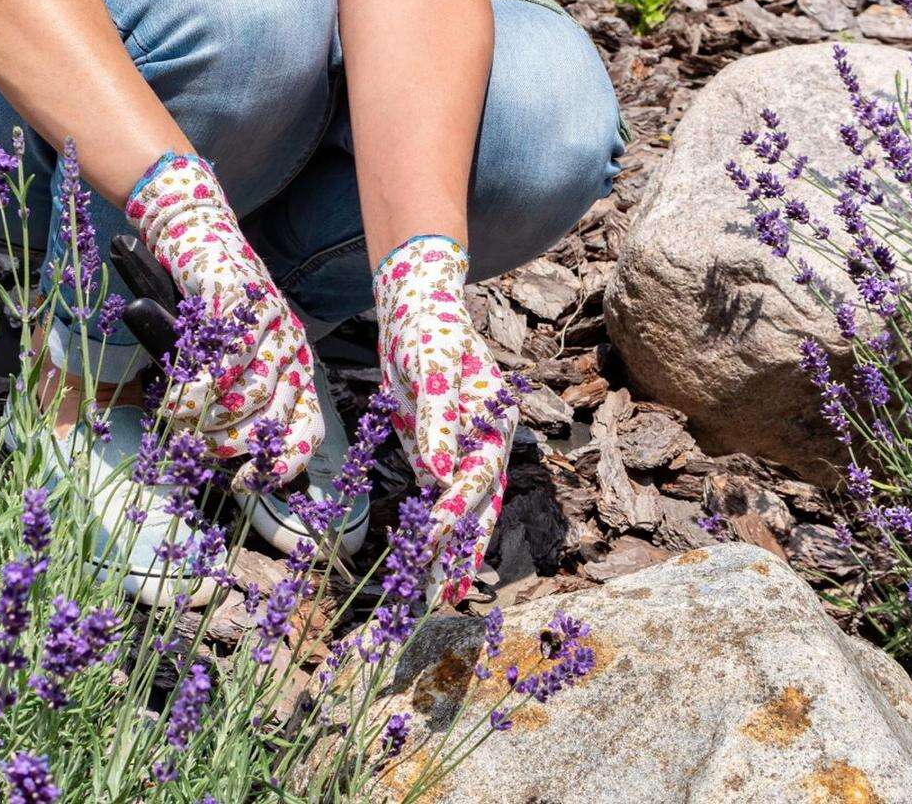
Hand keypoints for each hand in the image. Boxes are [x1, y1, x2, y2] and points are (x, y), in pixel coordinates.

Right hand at [125, 153, 320, 485]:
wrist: (196, 234)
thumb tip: (219, 454)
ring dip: (208, 420)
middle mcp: (292, 348)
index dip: (279, 465)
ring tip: (180, 421)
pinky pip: (225, 364)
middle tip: (196, 446)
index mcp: (296, 366)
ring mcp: (271, 325)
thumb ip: (232, 396)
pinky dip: (197, 391)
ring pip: (247, 397)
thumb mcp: (231, 355)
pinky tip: (177, 401)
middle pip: (270, 423)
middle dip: (228, 445)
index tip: (242, 483)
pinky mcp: (242, 306)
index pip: (307, 431)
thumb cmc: (211, 306)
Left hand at [374, 235, 515, 604]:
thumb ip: (437, 421)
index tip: (431, 543)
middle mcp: (486, 445)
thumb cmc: (428, 333)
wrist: (419, 312)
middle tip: (447, 598)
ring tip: (439, 595)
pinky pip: (442, 501)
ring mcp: (465, 453)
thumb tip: (439, 471)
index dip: (453, 512)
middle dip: (464, 552)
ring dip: (454, 552)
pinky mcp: (440, 456)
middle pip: (479, 508)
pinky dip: (437, 532)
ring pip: (465, 513)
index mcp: (493, 424)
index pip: (473, 480)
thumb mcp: (433, 366)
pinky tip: (427, 563)